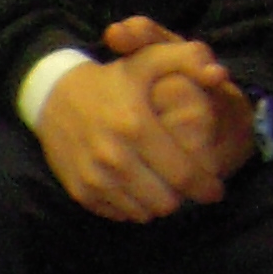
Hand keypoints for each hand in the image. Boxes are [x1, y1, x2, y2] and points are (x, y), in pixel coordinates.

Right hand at [37, 49, 226, 222]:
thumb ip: (189, 59)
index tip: (216, 190)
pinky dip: (132, 206)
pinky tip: (135, 186)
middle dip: (180, 195)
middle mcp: (114, 157)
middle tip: (181, 181)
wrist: (53, 96)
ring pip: (143, 213)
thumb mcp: (149, 60)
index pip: (183, 174)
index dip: (206, 187)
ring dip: (156, 203)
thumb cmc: (112, 79)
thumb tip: (219, 75)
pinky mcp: (80, 192)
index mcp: (136, 126)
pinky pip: (119, 214)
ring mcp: (94, 178)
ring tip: (160, 184)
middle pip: (165, 202)